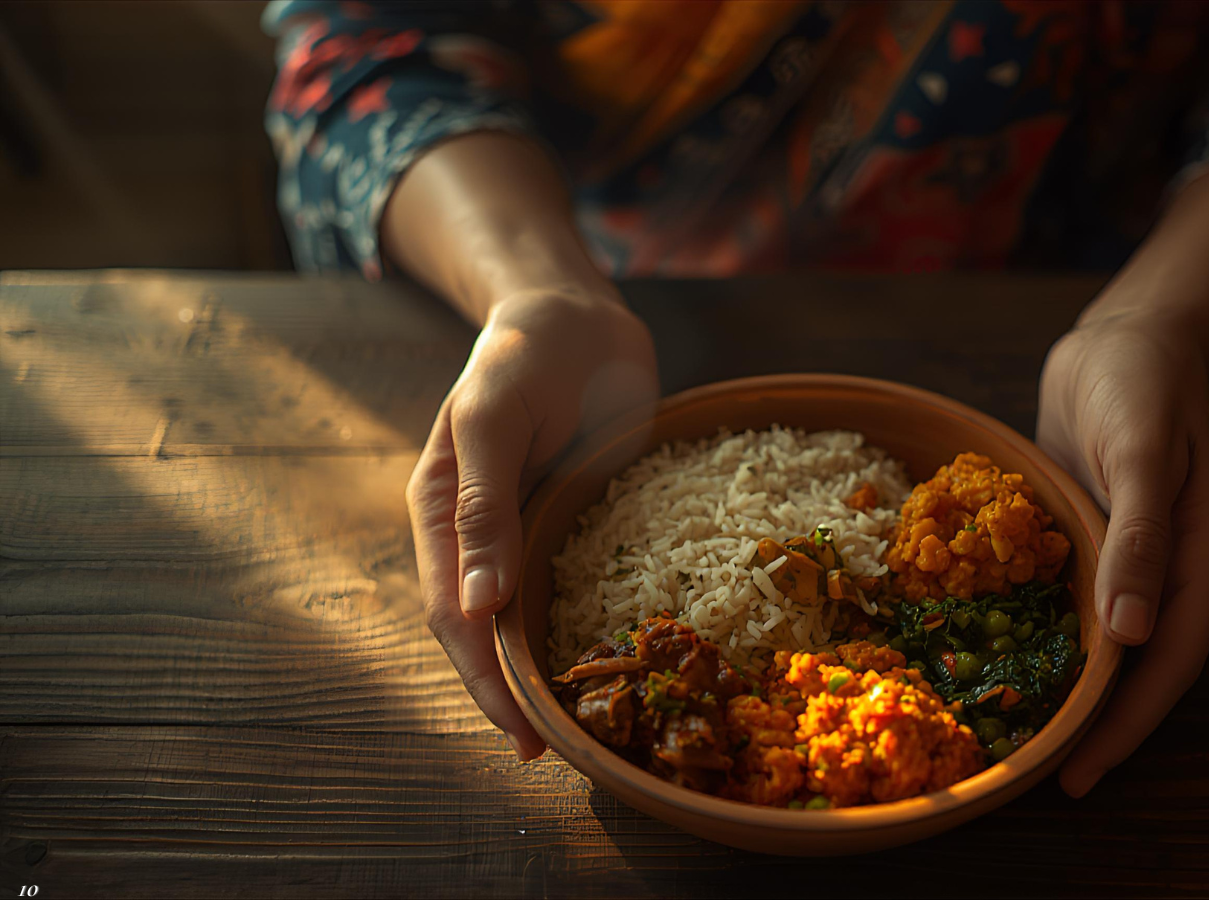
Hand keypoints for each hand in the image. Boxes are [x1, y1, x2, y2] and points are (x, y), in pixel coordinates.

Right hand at [406, 292, 657, 758]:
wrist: (579, 314)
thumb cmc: (528, 353)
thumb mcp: (497, 418)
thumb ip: (485, 505)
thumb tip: (476, 606)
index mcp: (440, 511)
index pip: (452, 617)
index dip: (482, 680)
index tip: (522, 735)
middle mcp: (475, 532)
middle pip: (483, 631)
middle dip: (510, 694)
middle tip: (554, 752)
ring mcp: (522, 529)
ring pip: (522, 616)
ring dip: (542, 670)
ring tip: (583, 725)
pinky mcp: (567, 520)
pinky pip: (566, 585)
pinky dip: (577, 625)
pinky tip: (612, 658)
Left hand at [1036, 310, 1208, 795]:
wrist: (1123, 334)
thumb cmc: (1138, 382)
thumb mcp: (1138, 451)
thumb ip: (1139, 539)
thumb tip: (1132, 636)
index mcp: (1207, 559)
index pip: (1169, 662)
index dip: (1128, 723)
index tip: (1083, 773)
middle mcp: (1174, 570)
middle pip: (1141, 667)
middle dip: (1099, 723)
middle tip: (1043, 777)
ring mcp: (1134, 558)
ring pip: (1107, 642)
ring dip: (1072, 687)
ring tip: (1021, 736)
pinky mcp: (1096, 540)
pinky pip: (1076, 602)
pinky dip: (1048, 636)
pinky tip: (1004, 662)